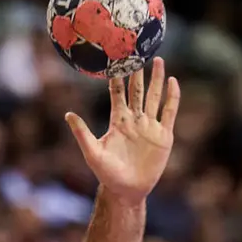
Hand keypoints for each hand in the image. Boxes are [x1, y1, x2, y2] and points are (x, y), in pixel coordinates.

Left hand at [65, 57, 179, 202]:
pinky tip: (173, 83)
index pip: (117, 93)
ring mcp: (149, 126)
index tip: (116, 59)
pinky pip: (168, 113)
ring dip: (157, 79)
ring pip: (154, 97)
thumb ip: (82, 133)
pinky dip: (172, 98)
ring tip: (158, 60)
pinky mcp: (163, 136)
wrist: (127, 190)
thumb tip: (68, 114)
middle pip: (137, 90)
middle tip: (138, 51)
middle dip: (138, 72)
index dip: (117, 77)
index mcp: (117, 121)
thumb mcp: (92, 152)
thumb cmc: (106, 173)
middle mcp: (134, 120)